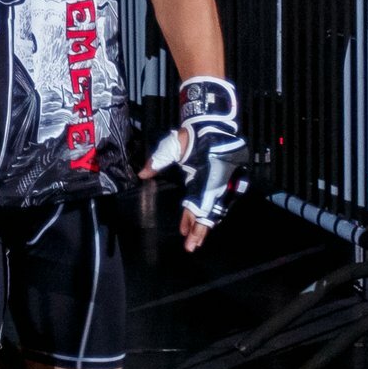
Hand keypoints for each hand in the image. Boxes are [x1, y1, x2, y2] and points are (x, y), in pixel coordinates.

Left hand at [139, 76, 247, 251]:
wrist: (212, 122)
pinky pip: (220, 202)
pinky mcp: (226, 181)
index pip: (197, 203)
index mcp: (204, 174)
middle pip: (209, 211)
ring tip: (197, 240)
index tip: (183, 232)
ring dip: (205, 224)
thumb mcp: (172, 146)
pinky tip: (204, 223)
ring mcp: (223, 181)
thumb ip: (158, 161)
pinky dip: (211, 213)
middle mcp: (216, 181)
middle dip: (200, 230)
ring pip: (215, 208)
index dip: (191, 219)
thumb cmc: (191, 135)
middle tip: (192, 246)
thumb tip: (141, 174)